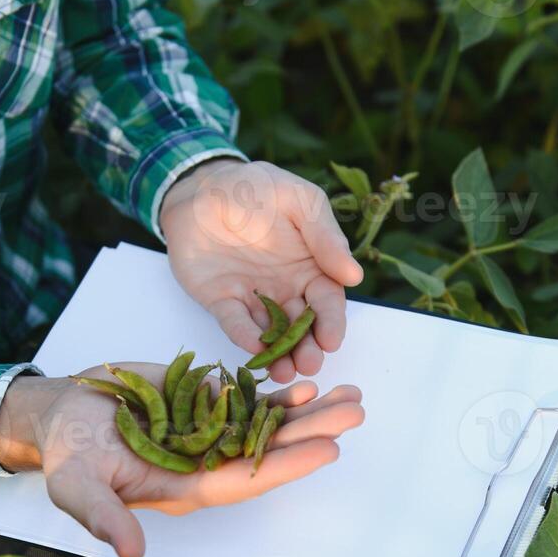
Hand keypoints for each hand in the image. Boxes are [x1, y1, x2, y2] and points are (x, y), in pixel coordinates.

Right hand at [0, 365, 364, 556]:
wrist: (64, 414)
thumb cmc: (70, 454)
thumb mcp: (78, 485)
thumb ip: (104, 517)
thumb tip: (131, 553)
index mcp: (185, 488)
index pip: (244, 480)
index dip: (284, 466)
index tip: (327, 451)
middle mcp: (206, 465)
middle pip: (268, 451)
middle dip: (312, 433)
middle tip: (354, 414)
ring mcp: (209, 434)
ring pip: (267, 426)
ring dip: (308, 414)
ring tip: (351, 398)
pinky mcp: (205, 406)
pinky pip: (249, 403)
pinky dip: (277, 395)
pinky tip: (308, 385)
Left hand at [159, 159, 364, 382]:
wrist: (203, 184)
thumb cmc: (257, 188)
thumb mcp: (299, 201)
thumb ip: (325, 236)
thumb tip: (354, 276)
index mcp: (311, 268)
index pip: (327, 302)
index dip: (331, 323)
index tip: (331, 340)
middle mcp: (285, 290)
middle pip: (301, 327)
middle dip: (306, 349)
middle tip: (309, 366)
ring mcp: (253, 298)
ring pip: (270, 333)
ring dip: (279, 355)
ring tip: (284, 372)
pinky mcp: (221, 301)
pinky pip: (235, 322)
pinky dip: (244, 336)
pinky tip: (254, 347)